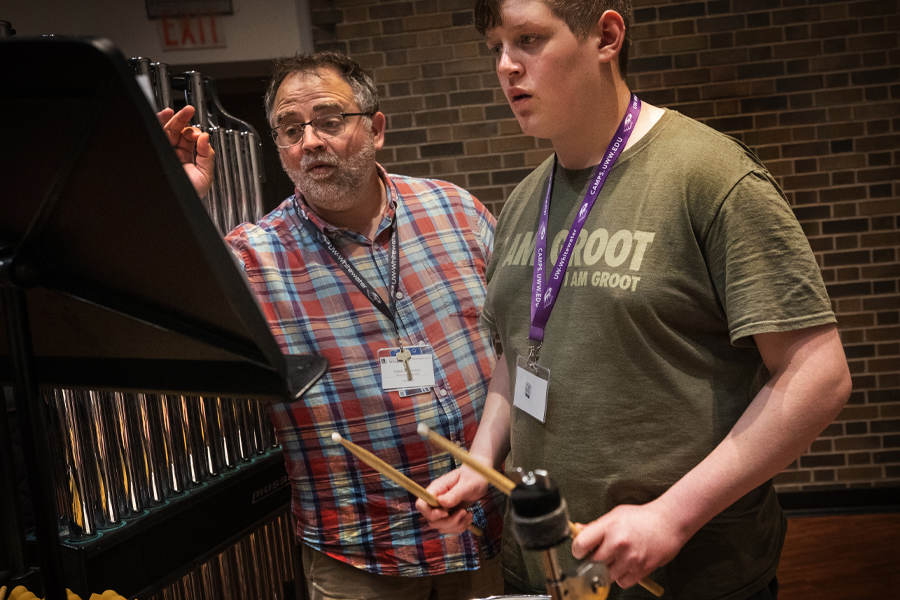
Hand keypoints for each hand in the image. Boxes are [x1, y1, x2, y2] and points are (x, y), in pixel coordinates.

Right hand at [157, 105, 214, 198]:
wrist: (179, 204)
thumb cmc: (190, 195)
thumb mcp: (205, 176)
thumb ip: (208, 156)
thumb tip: (206, 138)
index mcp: (186, 159)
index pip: (189, 139)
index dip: (195, 132)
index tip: (199, 135)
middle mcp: (174, 154)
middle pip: (178, 131)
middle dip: (184, 120)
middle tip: (190, 112)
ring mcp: (164, 152)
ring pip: (167, 130)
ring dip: (174, 118)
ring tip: (182, 111)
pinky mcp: (156, 151)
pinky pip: (156, 133)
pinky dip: (160, 122)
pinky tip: (166, 114)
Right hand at [416, 465, 488, 534]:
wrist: (479, 478)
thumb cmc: (474, 476)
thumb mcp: (467, 484)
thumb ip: (455, 494)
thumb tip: (441, 502)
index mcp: (437, 489)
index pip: (421, 504)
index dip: (431, 513)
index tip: (446, 512)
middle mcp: (436, 500)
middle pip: (431, 520)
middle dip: (448, 522)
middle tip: (463, 512)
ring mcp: (442, 508)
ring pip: (441, 526)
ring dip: (456, 525)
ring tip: (468, 514)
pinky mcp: (450, 515)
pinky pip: (450, 528)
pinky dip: (461, 526)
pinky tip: (469, 516)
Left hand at [570, 501, 684, 589]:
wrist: (669, 522)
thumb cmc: (642, 517)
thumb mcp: (616, 514)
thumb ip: (596, 526)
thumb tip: (578, 531)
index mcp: (609, 526)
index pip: (581, 544)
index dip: (578, 550)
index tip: (581, 551)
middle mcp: (618, 543)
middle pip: (592, 563)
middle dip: (592, 562)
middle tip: (597, 556)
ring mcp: (630, 558)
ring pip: (607, 575)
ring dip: (607, 570)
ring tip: (615, 559)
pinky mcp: (641, 569)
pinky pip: (622, 582)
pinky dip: (622, 577)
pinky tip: (626, 566)